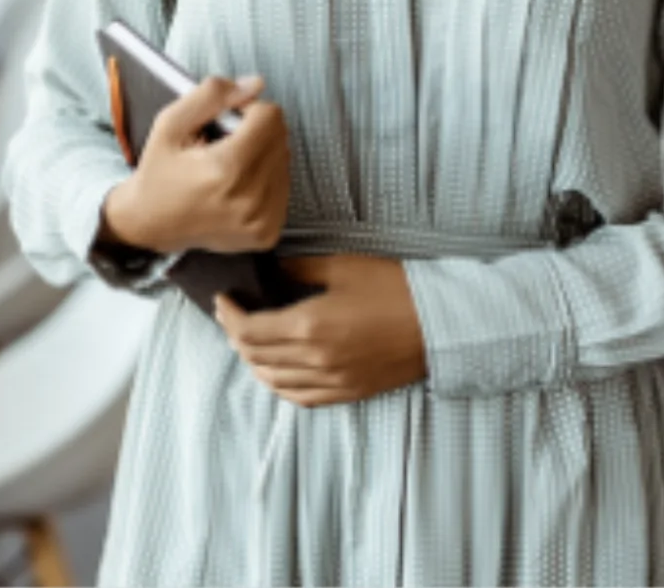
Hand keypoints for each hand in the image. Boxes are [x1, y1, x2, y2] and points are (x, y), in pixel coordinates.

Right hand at [101, 76, 289, 254]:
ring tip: (228, 166)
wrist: (151, 225)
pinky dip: (264, 179)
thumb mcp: (170, 124)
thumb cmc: (159, 173)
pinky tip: (237, 185)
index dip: (248, 109)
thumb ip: (211, 96)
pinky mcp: (268, 233)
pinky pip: (283, 188)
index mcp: (225, 170)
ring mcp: (261, 220)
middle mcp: (249, 199)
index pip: (270, 117)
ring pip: (284, 161)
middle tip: (223, 143)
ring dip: (261, 154)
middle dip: (256, 131)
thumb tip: (255, 84)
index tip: (226, 119)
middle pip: (280, 138)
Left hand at [214, 254, 427, 406]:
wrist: (440, 324)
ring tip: (247, 342)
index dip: (229, 316)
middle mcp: (315, 360)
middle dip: (235, 336)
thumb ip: (299, 268)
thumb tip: (270, 271)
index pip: (250, 330)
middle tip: (230, 316)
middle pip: (257, 356)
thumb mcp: (342, 266)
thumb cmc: (394, 288)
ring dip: (254, 362)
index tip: (222, 300)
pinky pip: (301, 398)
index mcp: (309, 326)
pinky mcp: (348, 393)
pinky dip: (280, 386)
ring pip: (274, 382)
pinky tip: (275, 372)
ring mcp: (332, 382)